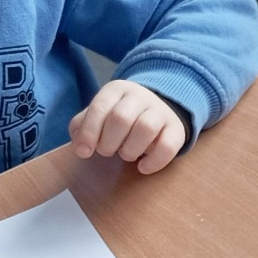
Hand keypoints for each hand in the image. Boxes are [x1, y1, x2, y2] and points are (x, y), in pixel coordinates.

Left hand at [69, 79, 186, 173]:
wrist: (158, 110)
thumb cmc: (122, 116)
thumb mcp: (100, 114)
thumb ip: (84, 125)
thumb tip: (81, 146)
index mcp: (117, 90)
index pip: (100, 108)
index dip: (89, 132)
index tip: (84, 152)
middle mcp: (140, 96)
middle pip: (121, 118)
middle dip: (109, 143)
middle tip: (108, 151)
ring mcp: (160, 111)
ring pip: (145, 128)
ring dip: (130, 150)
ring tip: (126, 155)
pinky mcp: (176, 129)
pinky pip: (167, 146)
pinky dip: (153, 161)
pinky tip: (143, 168)